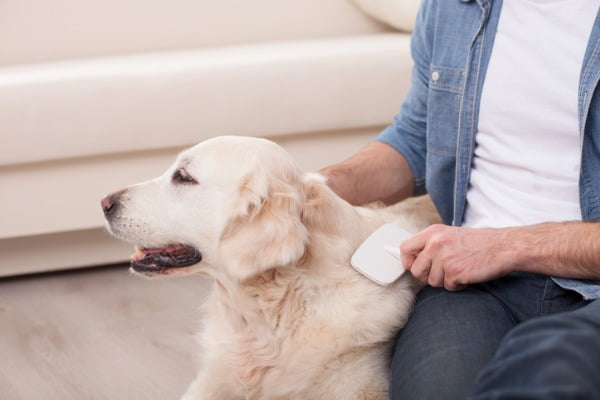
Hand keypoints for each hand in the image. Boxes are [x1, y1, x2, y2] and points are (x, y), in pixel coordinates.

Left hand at [400, 224, 514, 290]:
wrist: (503, 247)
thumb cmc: (478, 242)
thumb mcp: (450, 235)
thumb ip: (431, 244)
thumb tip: (413, 259)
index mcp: (433, 232)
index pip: (405, 248)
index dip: (408, 261)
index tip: (416, 266)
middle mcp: (436, 243)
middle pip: (416, 270)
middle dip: (427, 276)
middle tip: (443, 272)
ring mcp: (444, 258)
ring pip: (431, 282)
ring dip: (445, 281)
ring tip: (459, 269)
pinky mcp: (455, 272)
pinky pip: (447, 287)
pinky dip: (457, 285)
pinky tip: (467, 274)